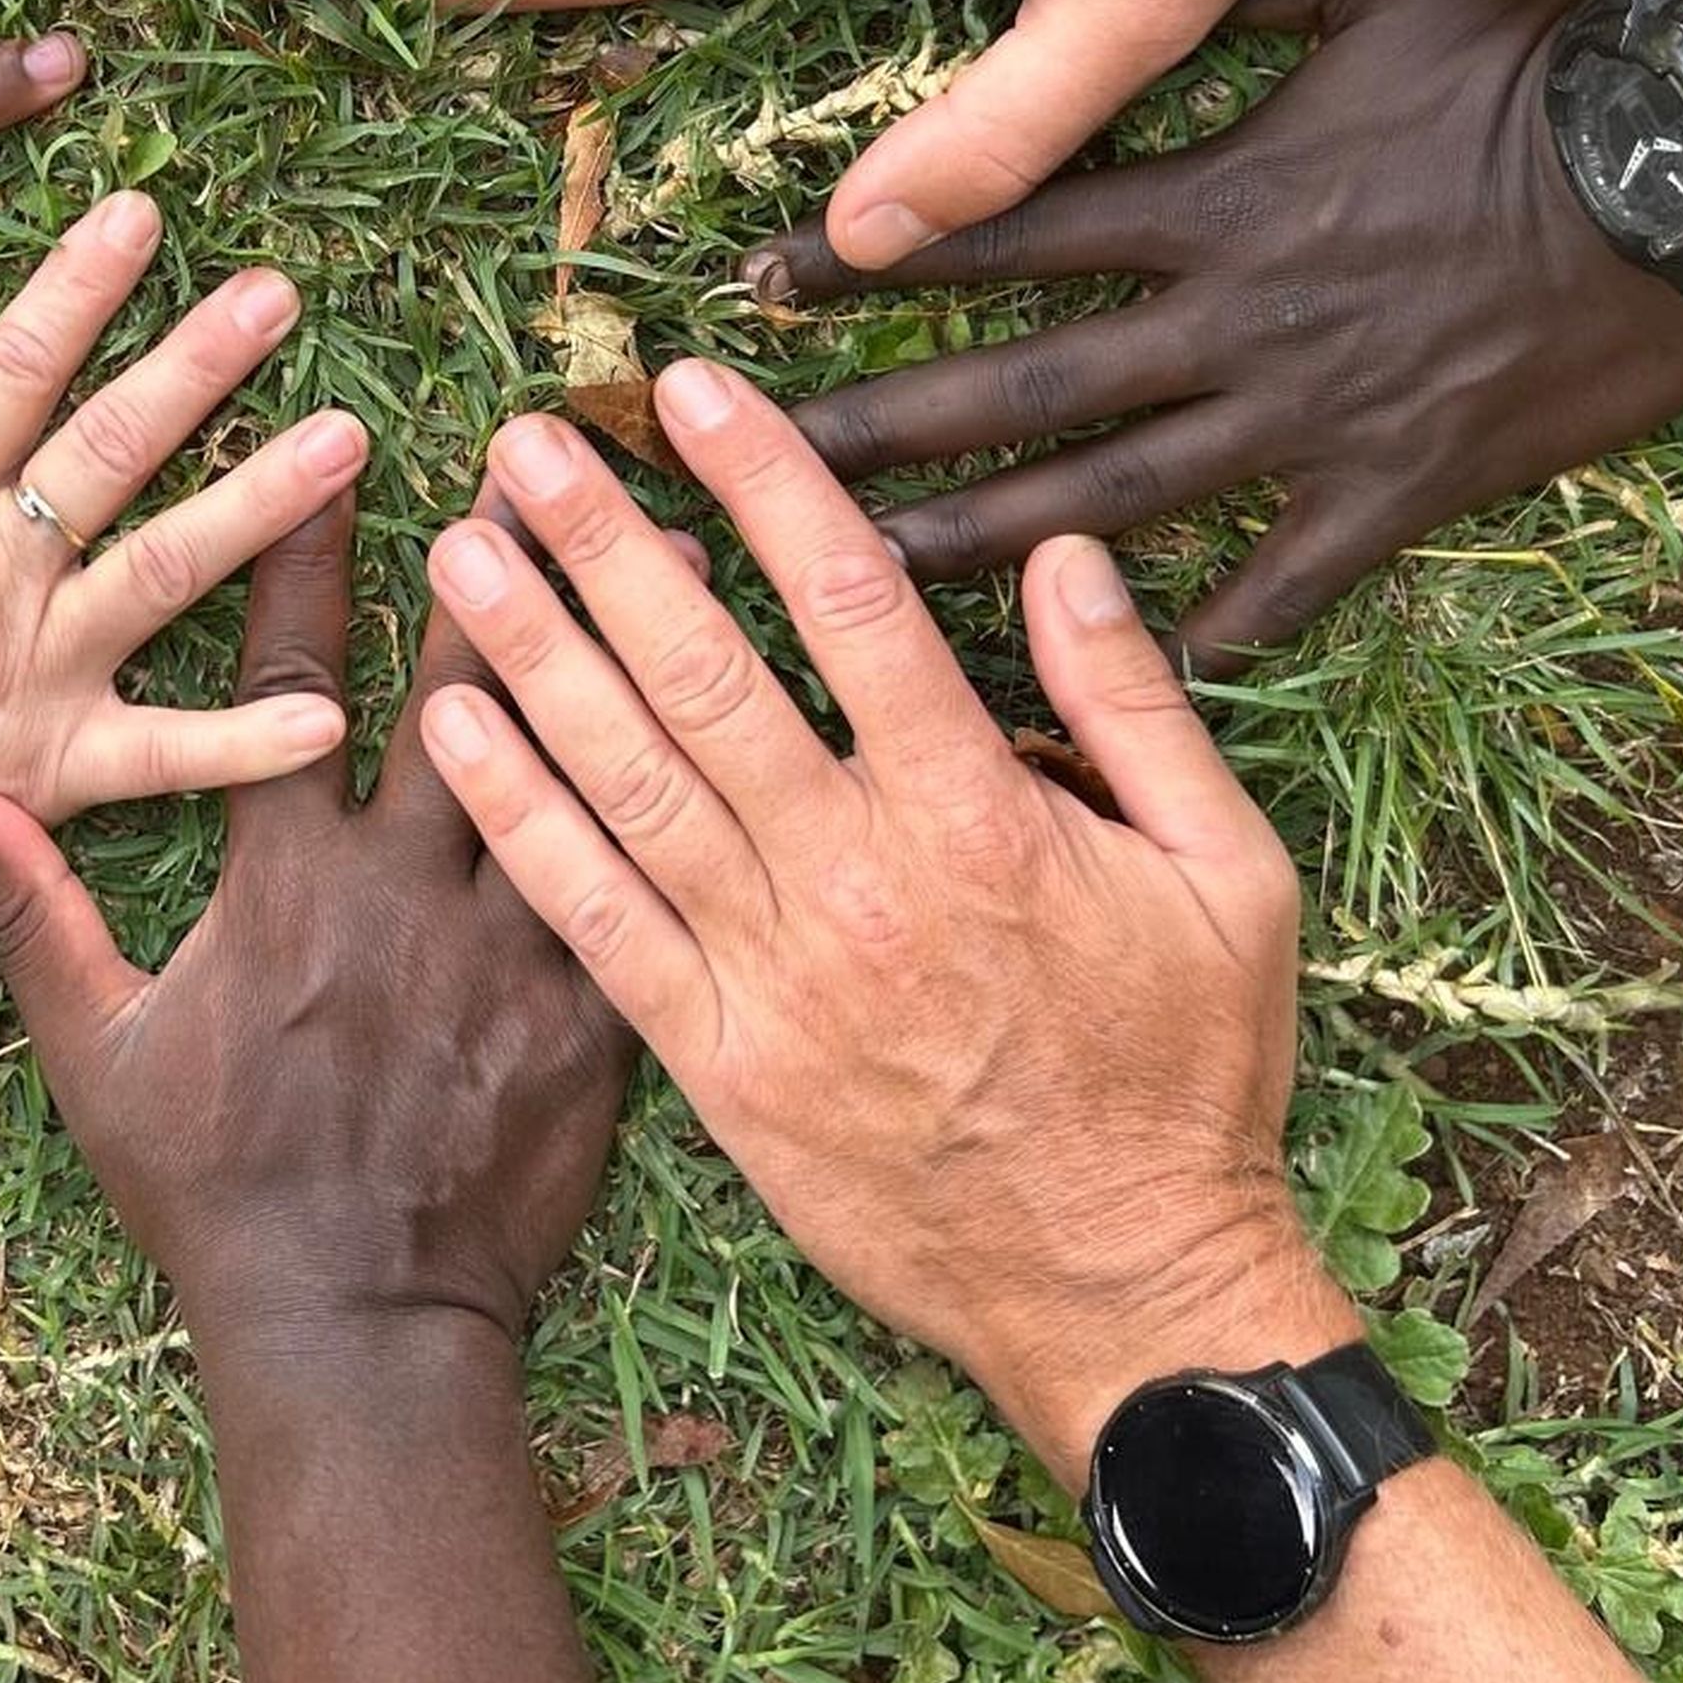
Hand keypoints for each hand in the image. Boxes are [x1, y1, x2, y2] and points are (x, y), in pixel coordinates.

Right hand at [0, 190, 365, 928]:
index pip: (13, 369)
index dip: (77, 288)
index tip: (141, 215)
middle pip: (116, 444)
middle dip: (202, 361)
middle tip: (280, 295)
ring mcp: (35, 662)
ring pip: (169, 566)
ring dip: (265, 502)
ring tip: (348, 443)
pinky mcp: (56, 762)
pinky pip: (167, 752)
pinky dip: (248, 740)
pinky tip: (331, 713)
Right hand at [0, 492, 633, 1343]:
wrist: (361, 1329)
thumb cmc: (214, 1192)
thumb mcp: (96, 1054)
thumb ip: (30, 910)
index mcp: (288, 885)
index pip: (289, 685)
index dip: (308, 562)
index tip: (331, 458)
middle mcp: (410, 892)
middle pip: (469, 694)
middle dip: (502, 565)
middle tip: (546, 457)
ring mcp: (517, 950)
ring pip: (581, 771)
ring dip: (616, 659)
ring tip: (669, 552)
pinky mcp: (601, 1015)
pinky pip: (648, 885)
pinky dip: (684, 801)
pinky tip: (730, 727)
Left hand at [416, 371, 1349, 1476]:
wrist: (1125, 1293)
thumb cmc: (1189, 1078)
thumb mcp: (1231, 880)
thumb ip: (1139, 709)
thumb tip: (1067, 554)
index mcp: (980, 817)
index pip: (854, 606)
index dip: (766, 483)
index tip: (693, 390)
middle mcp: (857, 879)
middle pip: (706, 674)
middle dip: (608, 542)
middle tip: (526, 440)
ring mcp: (772, 975)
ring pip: (628, 781)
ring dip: (534, 653)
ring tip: (465, 547)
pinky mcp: (714, 1064)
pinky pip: (593, 923)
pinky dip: (518, 818)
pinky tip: (451, 729)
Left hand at [747, 0, 1682, 660]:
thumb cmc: (1543, 52)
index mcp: (1212, 196)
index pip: (1000, 230)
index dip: (875, 257)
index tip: (759, 289)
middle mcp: (1233, 319)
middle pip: (1020, 391)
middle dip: (877, 436)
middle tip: (754, 483)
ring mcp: (1312, 415)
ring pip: (1112, 500)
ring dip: (984, 548)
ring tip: (868, 591)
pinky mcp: (1402, 486)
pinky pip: (1289, 580)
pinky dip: (1215, 632)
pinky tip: (1136, 681)